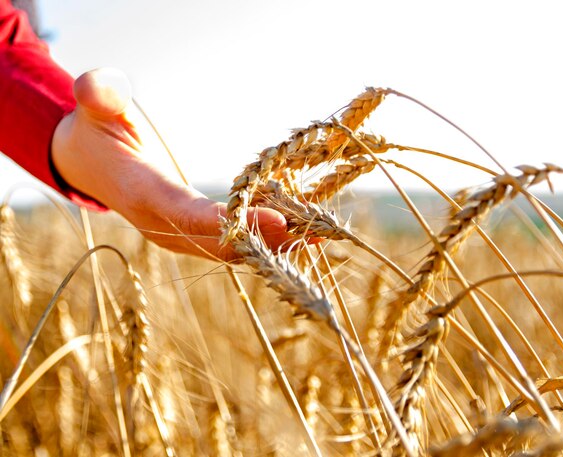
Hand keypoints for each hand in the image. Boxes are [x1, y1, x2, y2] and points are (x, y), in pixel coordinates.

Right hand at [51, 68, 292, 260]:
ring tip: (313, 234)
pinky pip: (226, 245)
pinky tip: (293, 231)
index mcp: (142, 194)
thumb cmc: (97, 132)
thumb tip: (97, 87)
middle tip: (312, 230)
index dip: (233, 222)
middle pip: (218, 242)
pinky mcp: (188, 237)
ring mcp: (175, 237)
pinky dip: (259, 241)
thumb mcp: (96, 108)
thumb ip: (100, 95)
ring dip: (269, 245)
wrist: (88, 164)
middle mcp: (161, 226)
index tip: (278, 221)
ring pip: (226, 250)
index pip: (190, 215)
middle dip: (266, 239)